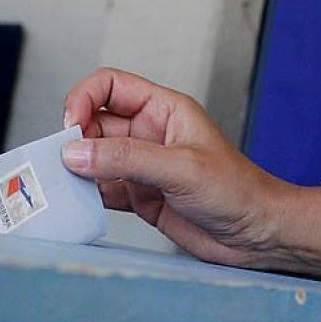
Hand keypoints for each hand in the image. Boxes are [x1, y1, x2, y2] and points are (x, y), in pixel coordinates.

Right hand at [61, 67, 293, 266]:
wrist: (258, 236)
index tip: (71, 126)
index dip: (84, 98)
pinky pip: (101, 190)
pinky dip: (86, 196)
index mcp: (163, 110)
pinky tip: (82, 204)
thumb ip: (126, 158)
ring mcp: (141, 166)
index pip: (109, 85)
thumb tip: (76, 153)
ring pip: (93, 158)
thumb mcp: (181, 169)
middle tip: (62, 163)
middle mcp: (148, 134)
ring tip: (66, 186)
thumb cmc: (239, 191)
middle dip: (74, 140)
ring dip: (77, 170)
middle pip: (93, 123)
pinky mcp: (138, 196)